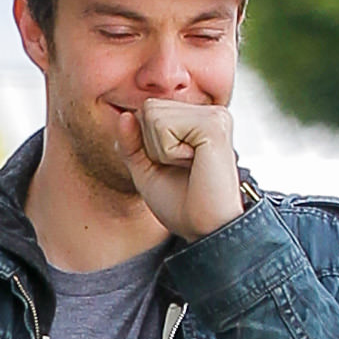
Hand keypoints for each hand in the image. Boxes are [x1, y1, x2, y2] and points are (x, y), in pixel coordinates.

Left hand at [112, 99, 242, 239]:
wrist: (205, 230)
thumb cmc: (181, 205)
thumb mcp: (146, 170)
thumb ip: (131, 142)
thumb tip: (125, 115)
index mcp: (197, 119)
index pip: (148, 110)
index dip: (147, 145)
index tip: (174, 167)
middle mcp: (208, 111)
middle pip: (149, 108)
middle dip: (153, 146)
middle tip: (181, 168)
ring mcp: (214, 115)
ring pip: (153, 115)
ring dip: (162, 150)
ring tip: (189, 166)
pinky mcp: (214, 124)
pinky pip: (163, 126)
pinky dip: (169, 152)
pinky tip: (194, 163)